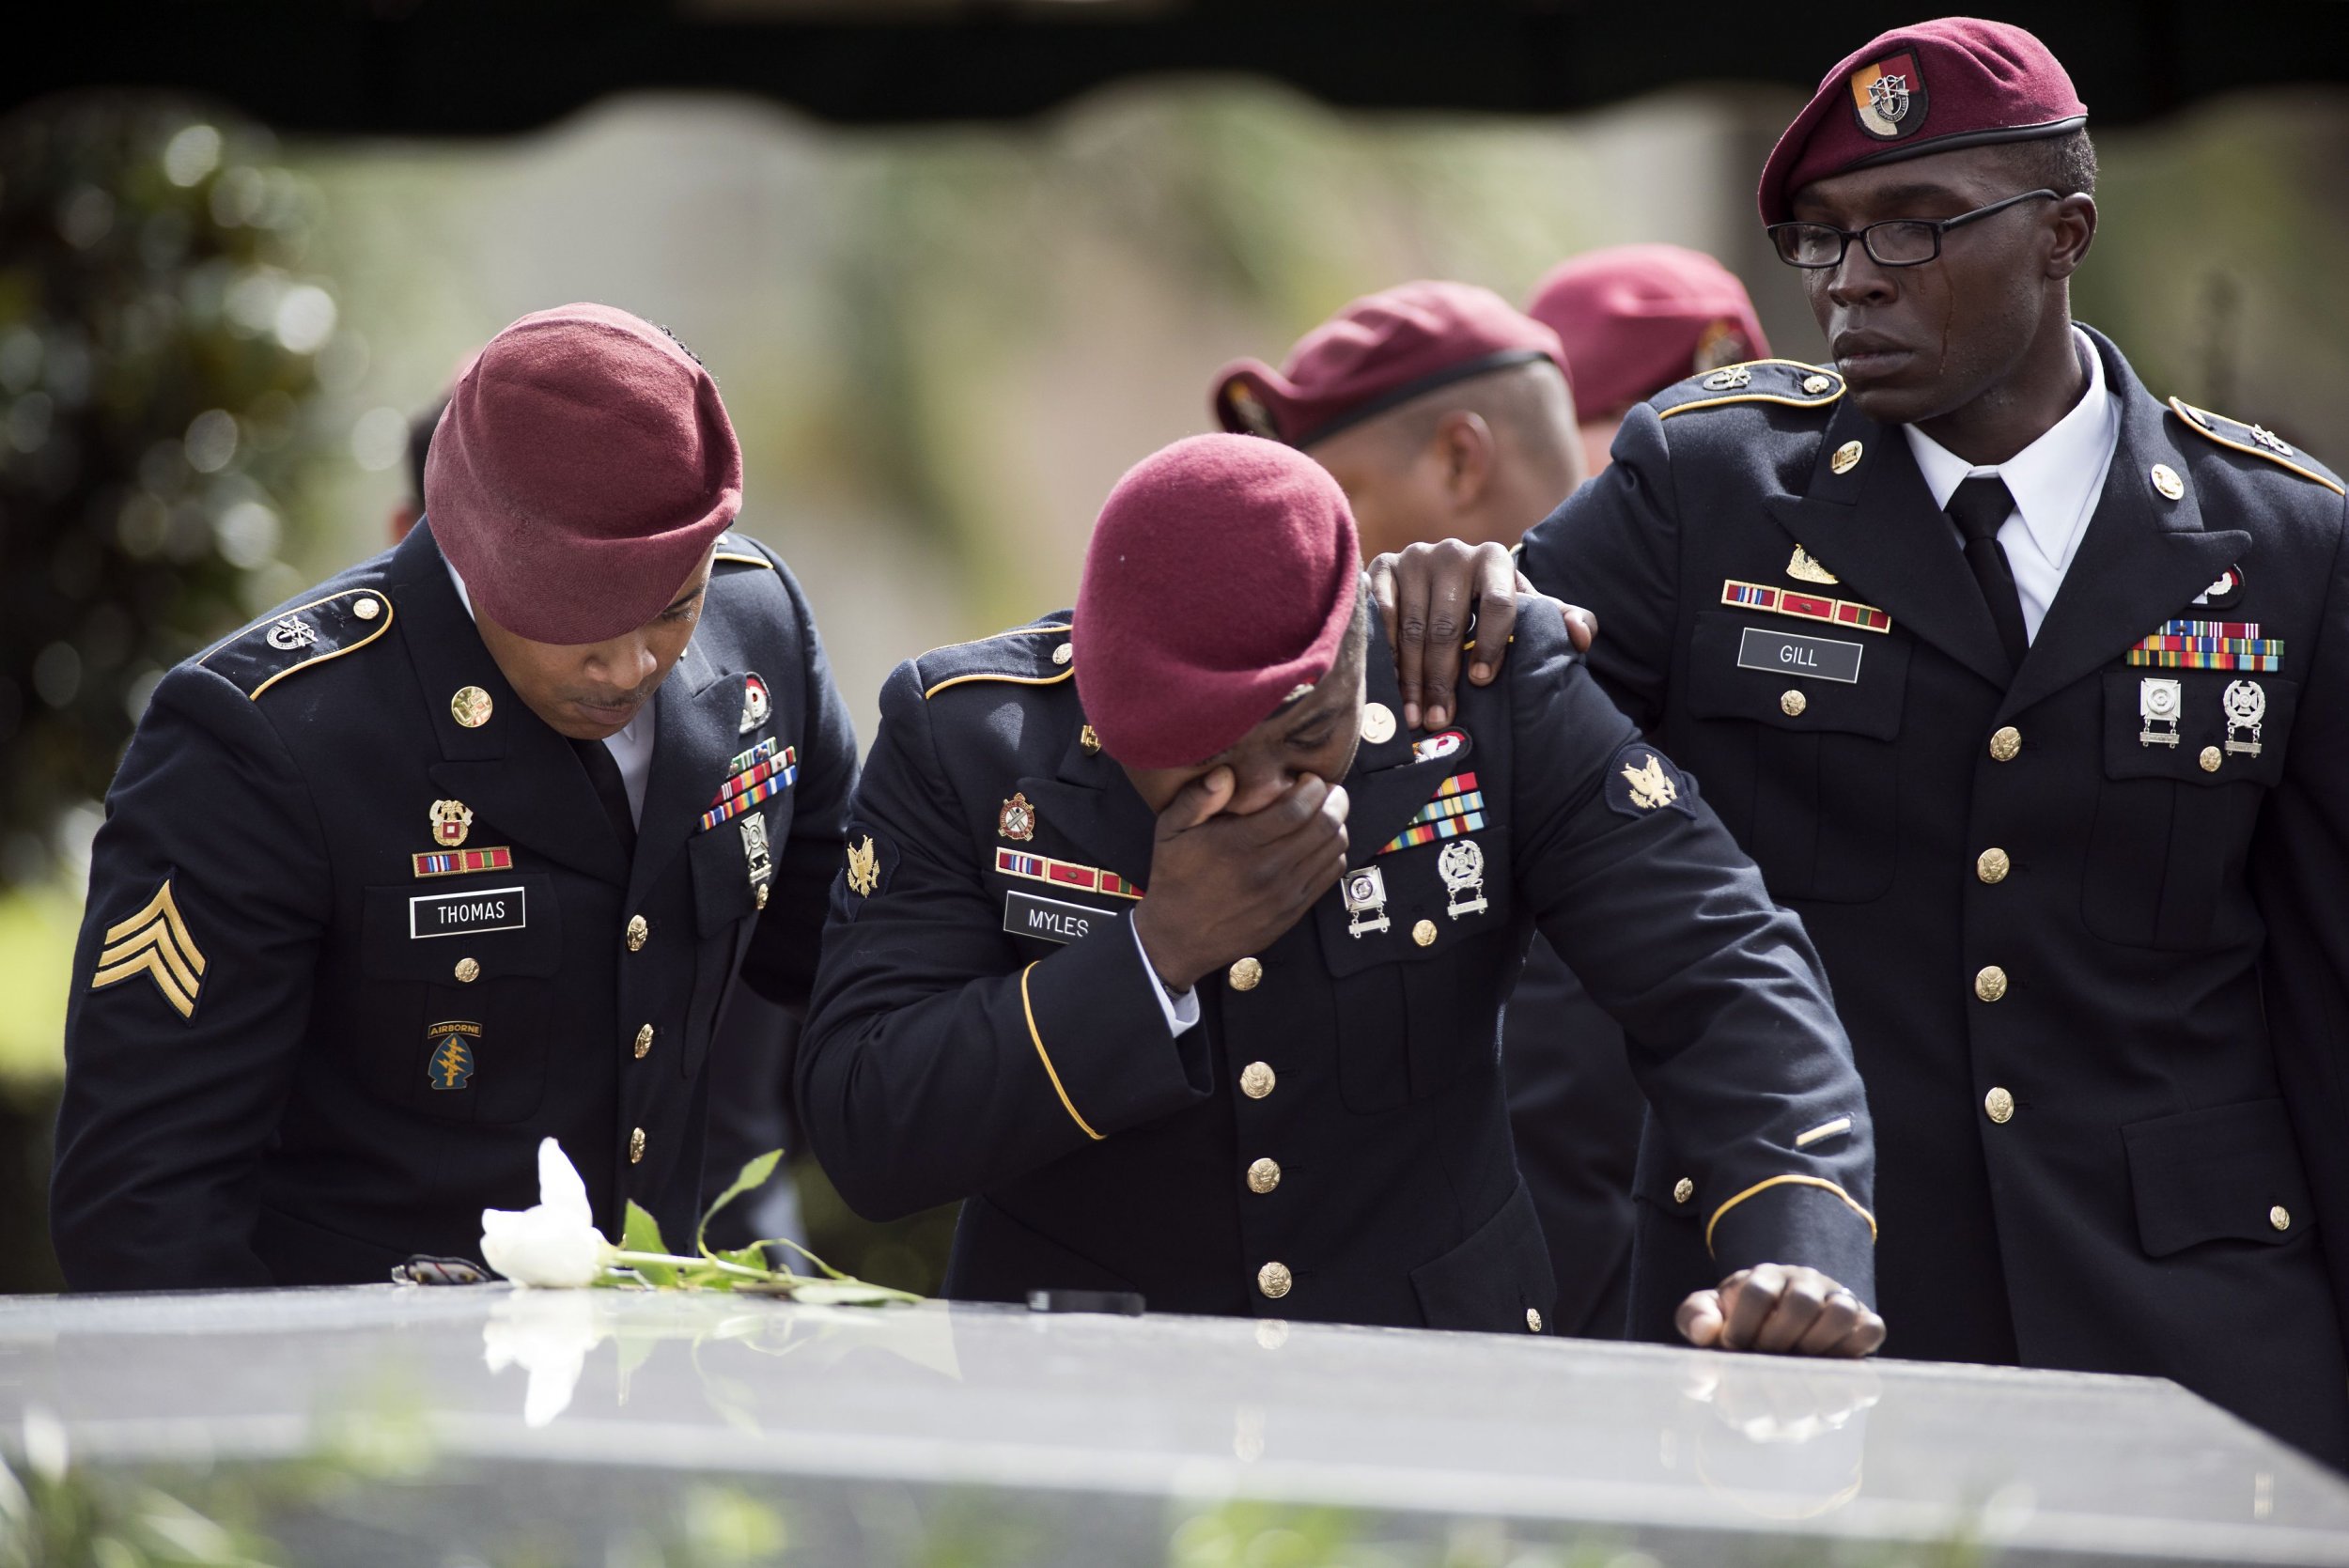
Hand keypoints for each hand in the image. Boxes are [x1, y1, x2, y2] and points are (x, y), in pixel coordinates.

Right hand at [1129, 768, 1349, 990]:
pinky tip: (1320, 841)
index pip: (1296, 809)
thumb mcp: (1170, 830)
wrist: (1178, 937)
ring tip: (1325, 812)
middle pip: (1324, 826)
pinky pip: (1330, 874)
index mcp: (1238, 846)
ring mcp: (1284, 894)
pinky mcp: (1293, 911)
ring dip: (1337, 823)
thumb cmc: (1175, 877)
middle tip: (1327, 789)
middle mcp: (1267, 870)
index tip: (1308, 778)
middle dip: (1334, 800)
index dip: (1312, 788)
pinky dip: (1334, 851)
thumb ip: (1197, 797)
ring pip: (1333, 849)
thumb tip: (1225, 773)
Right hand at [1366, 541, 1596, 730]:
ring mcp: (1414, 557)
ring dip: (1412, 678)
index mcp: (1493, 559)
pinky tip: (1390, 685)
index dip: (1491, 645)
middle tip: (1440, 717)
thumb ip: (1562, 621)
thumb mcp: (1527, 612)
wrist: (1438, 579)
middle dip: (1443, 678)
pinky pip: (1381, 617)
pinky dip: (1386, 655)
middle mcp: (1453, 551)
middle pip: (1448, 624)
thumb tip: (1581, 637)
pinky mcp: (1381, 567)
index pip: (1497, 603)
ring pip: (1413, 628)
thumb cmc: (1489, 606)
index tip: (1482, 681)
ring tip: (1416, 715)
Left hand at [1676, 1264, 1885, 1357]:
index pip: (1757, 1291)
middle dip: (1778, 1340)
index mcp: (1765, 1276)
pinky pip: (1872, 1328)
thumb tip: (1708, 1331)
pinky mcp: (1863, 1322)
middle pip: (1801, 1301)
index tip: (1732, 1350)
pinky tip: (1827, 1370)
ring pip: (1841, 1311)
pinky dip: (1853, 1350)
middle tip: (1765, 1361)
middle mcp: (1805, 1282)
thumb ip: (1695, 1317)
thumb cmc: (1740, 1322)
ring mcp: (1838, 1300)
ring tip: (1795, 1366)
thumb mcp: (1711, 1315)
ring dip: (1816, 1346)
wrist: (1781, 1321)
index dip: (1742, 1326)